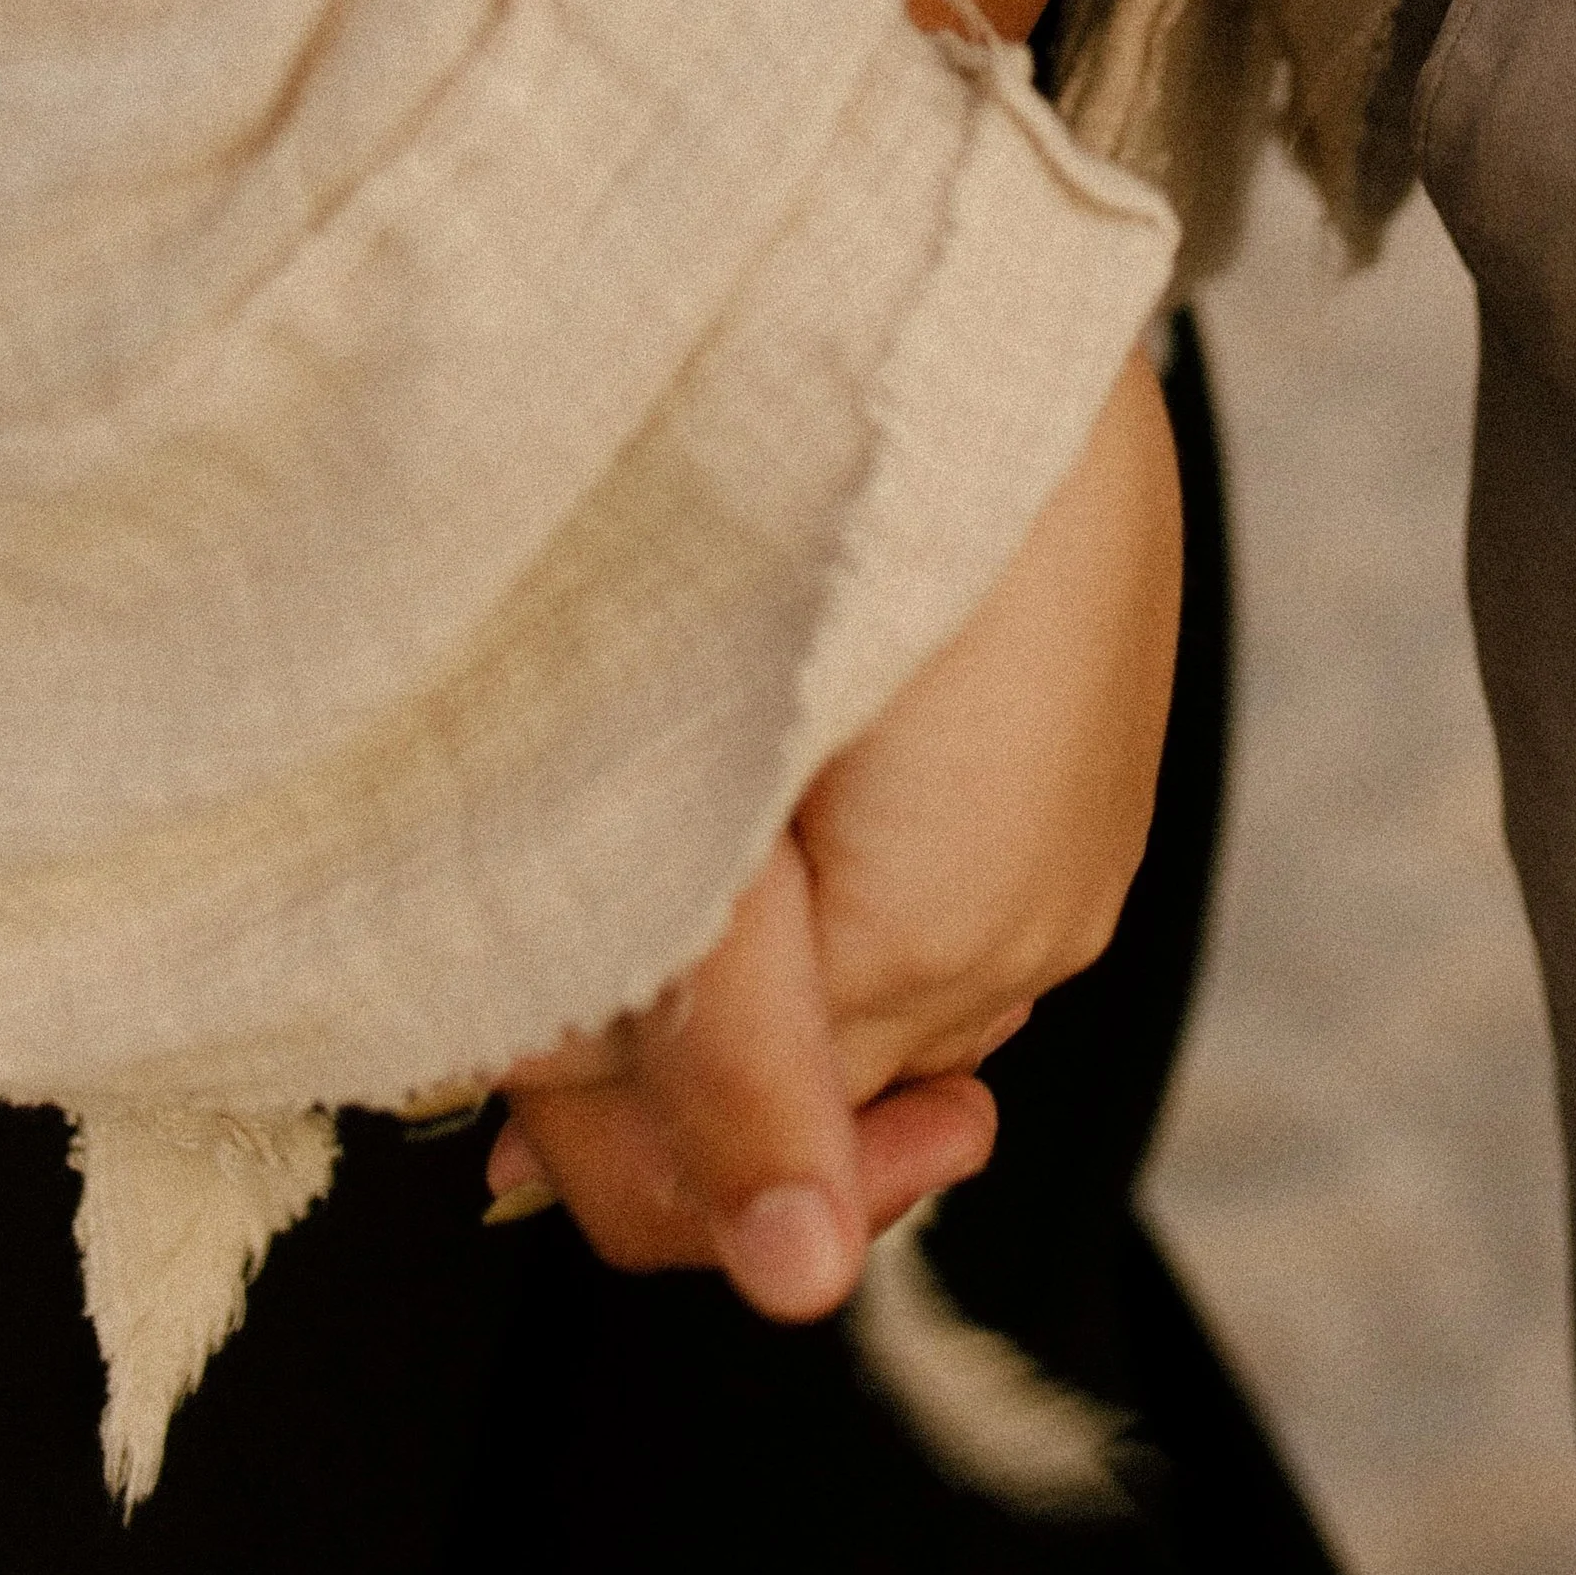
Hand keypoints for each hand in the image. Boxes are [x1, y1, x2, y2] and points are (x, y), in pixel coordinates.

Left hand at [484, 349, 1180, 1313]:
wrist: (995, 296)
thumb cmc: (851, 509)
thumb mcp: (743, 792)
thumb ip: (732, 1040)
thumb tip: (787, 1278)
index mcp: (938, 952)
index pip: (722, 1176)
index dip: (576, 1105)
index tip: (507, 983)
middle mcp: (1023, 946)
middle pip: (781, 1104)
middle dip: (645, 1020)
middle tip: (560, 836)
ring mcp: (1059, 872)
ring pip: (840, 1008)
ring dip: (728, 938)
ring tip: (661, 769)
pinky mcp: (1068, 796)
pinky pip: (915, 915)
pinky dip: (818, 873)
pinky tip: (764, 755)